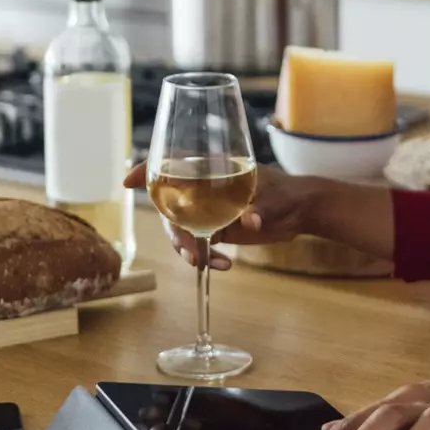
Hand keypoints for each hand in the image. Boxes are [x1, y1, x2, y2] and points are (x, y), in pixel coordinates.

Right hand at [122, 162, 324, 268]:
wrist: (301, 212)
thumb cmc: (288, 193)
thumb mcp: (275, 198)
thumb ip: (260, 209)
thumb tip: (251, 221)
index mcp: (212, 170)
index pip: (172, 164)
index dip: (147, 171)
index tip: (129, 182)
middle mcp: (203, 189)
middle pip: (170, 206)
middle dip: (173, 231)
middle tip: (190, 253)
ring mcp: (208, 210)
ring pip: (181, 229)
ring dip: (187, 248)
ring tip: (204, 263)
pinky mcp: (216, 229)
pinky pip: (199, 244)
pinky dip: (207, 257)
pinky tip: (224, 265)